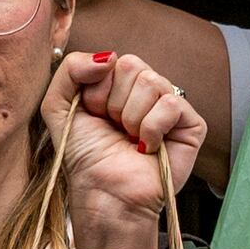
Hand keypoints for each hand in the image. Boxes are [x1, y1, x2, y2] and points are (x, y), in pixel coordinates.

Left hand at [57, 50, 209, 248]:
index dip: (97, 91)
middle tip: (114, 130)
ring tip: (130, 140)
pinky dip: (152, 128)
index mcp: (119, 84)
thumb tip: (108, 55)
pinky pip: (172, 104)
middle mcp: (147, 92)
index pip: (113, 60)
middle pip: (132, 65)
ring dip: (131, 118)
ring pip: (152, 82)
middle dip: (114, 103)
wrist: (104, 193)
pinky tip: (148, 147)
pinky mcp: (191, 125)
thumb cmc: (84, 157)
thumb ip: (70, 69)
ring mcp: (171, 106)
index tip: (94, 117)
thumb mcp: (57, 107)